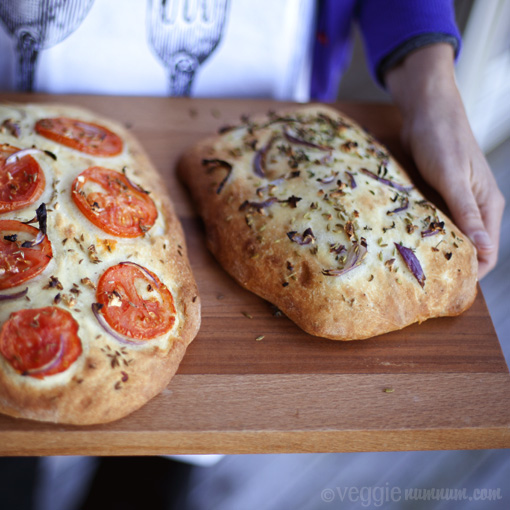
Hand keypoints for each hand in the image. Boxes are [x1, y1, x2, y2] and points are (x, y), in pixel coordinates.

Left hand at [386, 44, 504, 277]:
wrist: (426, 111)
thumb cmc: (443, 140)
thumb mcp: (455, 179)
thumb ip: (468, 214)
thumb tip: (484, 250)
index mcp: (488, 206)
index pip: (487, 253)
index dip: (471, 272)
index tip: (446, 288)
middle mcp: (475, 207)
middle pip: (468, 247)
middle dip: (449, 264)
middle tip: (420, 280)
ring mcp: (455, 200)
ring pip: (449, 235)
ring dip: (434, 248)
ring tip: (410, 265)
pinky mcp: (437, 194)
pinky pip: (433, 220)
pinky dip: (424, 231)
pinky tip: (405, 240)